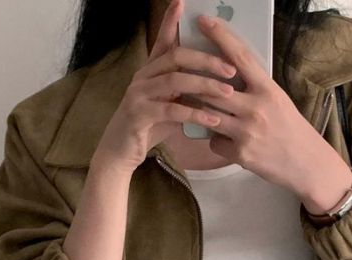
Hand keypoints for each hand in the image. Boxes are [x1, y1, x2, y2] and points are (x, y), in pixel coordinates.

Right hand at [93, 0, 236, 174]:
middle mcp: (143, 77)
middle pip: (176, 57)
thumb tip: (215, 85)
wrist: (120, 153)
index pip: (164, 41)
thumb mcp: (169, 105)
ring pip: (175, 81)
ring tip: (227, 93)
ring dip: (205, 85)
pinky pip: (171, 110)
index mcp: (150, 71)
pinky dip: (194, 114)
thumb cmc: (148, 128)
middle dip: (206, 61)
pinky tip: (212, 119)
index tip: (183, 3)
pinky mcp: (139, 115)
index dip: (171, 21)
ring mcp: (139, 94)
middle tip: (230, 69)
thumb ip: (185, 92)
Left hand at [186, 13, 351, 205]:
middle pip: (214, 88)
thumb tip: (229, 72)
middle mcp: (256, 108)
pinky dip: (216, 140)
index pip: (239, 57)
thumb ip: (255, 87)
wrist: (306, 164)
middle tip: (183, 75)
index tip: (204, 21)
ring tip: (199, 107)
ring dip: (201, 110)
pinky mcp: (240, 154)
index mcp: (268, 90)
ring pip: (208, 114)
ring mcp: (246, 132)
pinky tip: (226, 142)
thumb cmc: (291, 130)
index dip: (220, 37)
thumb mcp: (278, 101)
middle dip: (196, 82)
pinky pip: (214, 142)